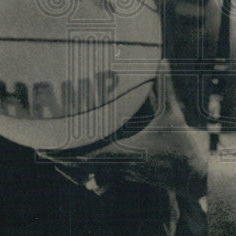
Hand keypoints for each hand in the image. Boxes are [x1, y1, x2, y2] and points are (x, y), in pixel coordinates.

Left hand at [39, 60, 208, 198]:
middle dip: (61, 157)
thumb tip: (162, 60)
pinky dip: (92, 162)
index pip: (85, 156)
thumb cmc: (182, 147)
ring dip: (75, 162)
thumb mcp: (173, 114)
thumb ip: (165, 87)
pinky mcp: (130, 173)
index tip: (43, 148)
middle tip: (42, 146)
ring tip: (57, 150)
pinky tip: (89, 153)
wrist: (194, 175)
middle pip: (81, 165)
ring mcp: (123, 171)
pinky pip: (104, 169)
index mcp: (123, 152)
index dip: (62, 153)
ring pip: (92, 169)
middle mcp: (118, 165)